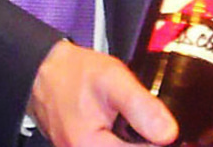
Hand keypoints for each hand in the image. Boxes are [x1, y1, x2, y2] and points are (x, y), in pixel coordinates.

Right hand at [29, 39, 173, 145]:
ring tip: (132, 122)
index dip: (158, 141)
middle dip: (143, 140)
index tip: (165, 127)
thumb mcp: (112, 80)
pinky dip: (122, 140)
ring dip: (134, 140)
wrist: (44, 72)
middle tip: (144, 121)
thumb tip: (168, 134)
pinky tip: (124, 129)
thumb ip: (141, 107)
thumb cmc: (72, 74)